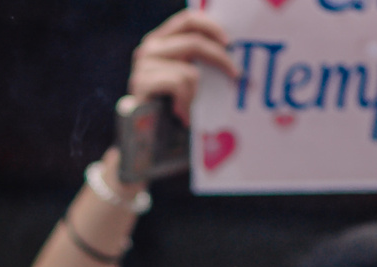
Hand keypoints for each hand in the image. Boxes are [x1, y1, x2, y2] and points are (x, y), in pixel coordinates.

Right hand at [128, 9, 237, 124]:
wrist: (146, 137)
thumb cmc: (172, 106)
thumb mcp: (187, 76)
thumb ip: (198, 59)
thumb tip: (231, 48)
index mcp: (161, 40)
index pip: (188, 20)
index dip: (211, 27)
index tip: (229, 43)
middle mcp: (149, 48)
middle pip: (194, 42)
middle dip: (219, 58)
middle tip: (234, 74)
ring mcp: (143, 66)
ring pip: (189, 71)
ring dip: (197, 93)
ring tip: (192, 109)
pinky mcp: (141, 83)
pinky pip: (179, 85)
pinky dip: (185, 102)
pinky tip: (181, 114)